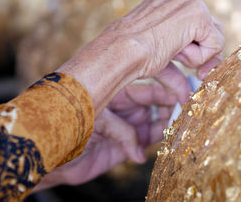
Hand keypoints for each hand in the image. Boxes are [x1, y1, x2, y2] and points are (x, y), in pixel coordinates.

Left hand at [33, 83, 177, 190]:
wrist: (51, 155)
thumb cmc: (67, 128)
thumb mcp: (96, 123)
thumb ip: (121, 135)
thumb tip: (140, 153)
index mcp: (117, 90)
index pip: (150, 84)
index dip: (170, 86)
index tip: (186, 92)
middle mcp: (125, 106)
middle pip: (157, 101)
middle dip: (174, 104)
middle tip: (189, 108)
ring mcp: (126, 125)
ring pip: (155, 121)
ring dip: (168, 122)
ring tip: (180, 125)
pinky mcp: (125, 146)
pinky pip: (146, 142)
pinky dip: (154, 144)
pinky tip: (161, 144)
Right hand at [103, 0, 223, 79]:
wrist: (123, 50)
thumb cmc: (131, 56)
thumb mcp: (159, 61)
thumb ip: (174, 71)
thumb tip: (184, 94)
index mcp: (167, 4)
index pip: (197, 26)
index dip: (200, 51)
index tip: (197, 72)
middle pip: (212, 29)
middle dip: (207, 56)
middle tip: (199, 75)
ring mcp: (189, 3)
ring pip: (213, 37)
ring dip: (197, 56)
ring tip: (174, 56)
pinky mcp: (198, 13)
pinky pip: (214, 43)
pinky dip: (199, 57)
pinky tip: (177, 52)